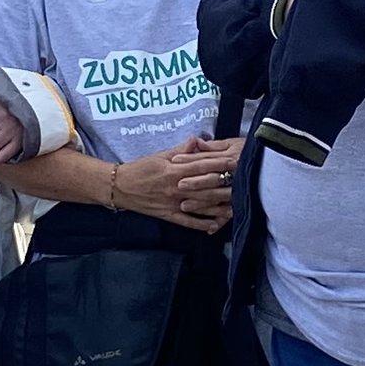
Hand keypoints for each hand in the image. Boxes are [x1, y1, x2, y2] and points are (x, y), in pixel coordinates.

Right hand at [113, 138, 239, 231]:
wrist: (120, 187)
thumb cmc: (140, 169)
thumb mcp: (160, 155)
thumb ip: (180, 150)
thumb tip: (197, 140)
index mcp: (175, 169)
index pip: (202, 166)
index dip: (220, 164)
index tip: (235, 162)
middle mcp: (176, 187)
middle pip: (206, 187)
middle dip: (225, 186)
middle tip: (244, 185)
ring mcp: (173, 203)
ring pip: (201, 206)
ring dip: (219, 207)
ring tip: (236, 207)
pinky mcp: (169, 215)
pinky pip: (188, 222)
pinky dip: (202, 224)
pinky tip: (216, 225)